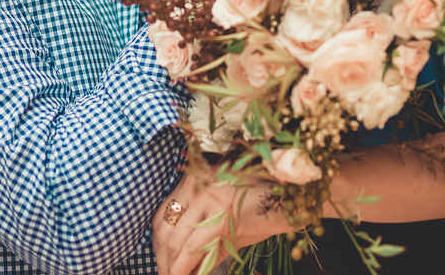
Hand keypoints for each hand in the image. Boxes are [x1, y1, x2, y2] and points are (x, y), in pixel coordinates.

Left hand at [153, 172, 285, 274]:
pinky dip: (181, 269)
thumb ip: (202, 237)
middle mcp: (198, 184)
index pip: (163, 212)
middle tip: (163, 274)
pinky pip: (192, 249)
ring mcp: (207, 198)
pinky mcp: (219, 217)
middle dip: (161, 258)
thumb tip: (183, 264)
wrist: (286, 205)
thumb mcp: (224, 220)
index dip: (157, 242)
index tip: (160, 260)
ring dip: (170, 267)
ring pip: (175, 241)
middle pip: (165, 227)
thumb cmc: (258, 212)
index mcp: (196, 179)